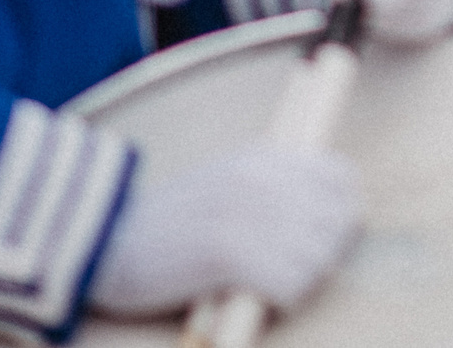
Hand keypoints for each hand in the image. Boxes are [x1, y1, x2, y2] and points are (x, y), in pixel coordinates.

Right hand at [87, 142, 359, 317]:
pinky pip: (294, 284)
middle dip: (328, 251)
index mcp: (265, 154)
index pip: (343, 177)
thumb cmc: (171, 220)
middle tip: (297, 268)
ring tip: (274, 283)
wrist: (109, 241)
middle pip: (341, 219)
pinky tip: (262, 297)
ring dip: (304, 279)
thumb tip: (334, 202)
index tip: (324, 234)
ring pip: (322, 257)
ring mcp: (248, 212)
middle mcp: (263, 177)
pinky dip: (285, 299)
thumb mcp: (228, 176)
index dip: (343, 211)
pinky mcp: (231, 253)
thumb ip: (276, 180)